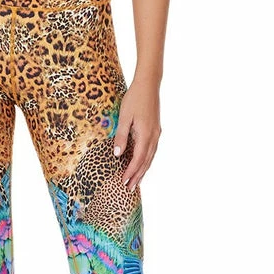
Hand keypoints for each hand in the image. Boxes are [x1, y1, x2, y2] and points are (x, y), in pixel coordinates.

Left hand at [112, 77, 162, 191]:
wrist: (148, 85)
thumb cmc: (134, 99)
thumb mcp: (124, 117)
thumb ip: (121, 137)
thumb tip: (117, 155)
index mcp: (145, 135)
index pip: (137, 159)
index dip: (131, 172)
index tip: (123, 182)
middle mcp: (154, 137)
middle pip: (146, 162)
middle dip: (137, 176)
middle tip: (129, 189)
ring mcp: (156, 134)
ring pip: (150, 157)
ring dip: (143, 170)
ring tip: (136, 181)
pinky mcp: (156, 130)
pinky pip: (152, 150)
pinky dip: (146, 161)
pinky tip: (142, 164)